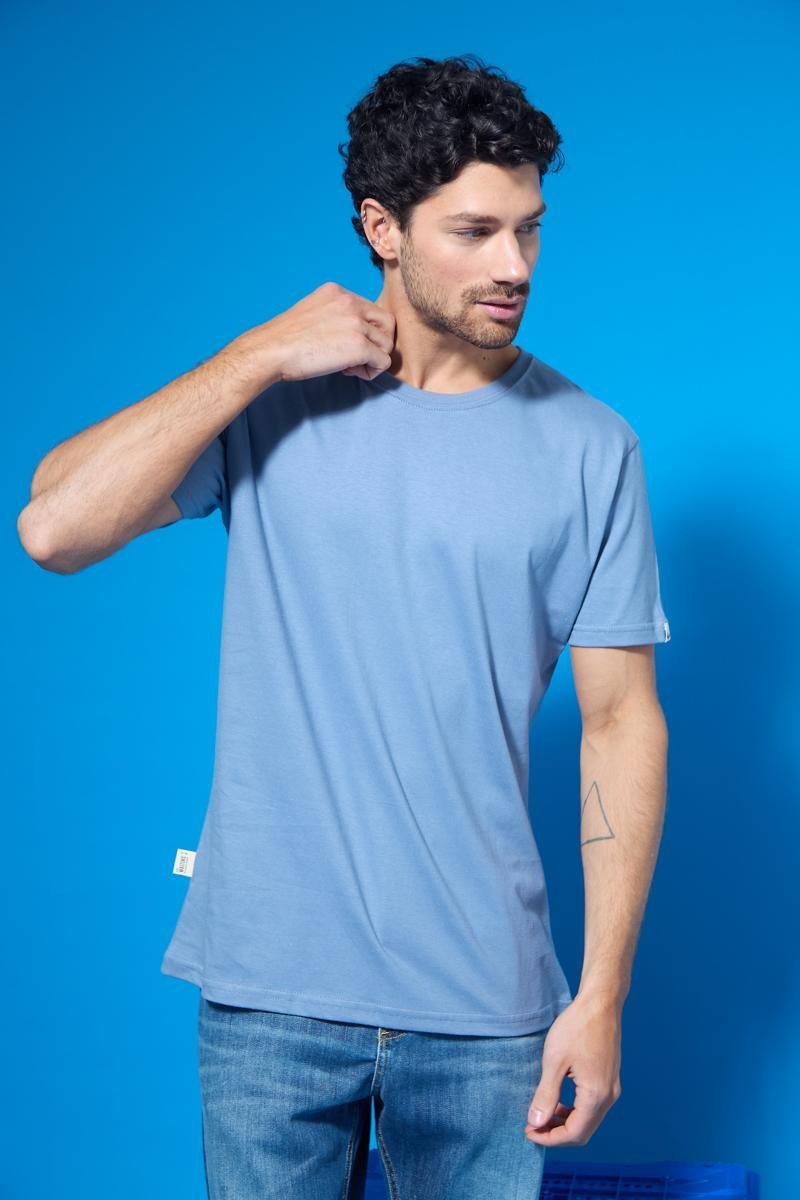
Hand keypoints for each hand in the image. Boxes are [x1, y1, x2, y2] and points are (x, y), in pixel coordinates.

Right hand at [232, 281, 395, 385]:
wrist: (271, 350)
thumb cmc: (285, 340)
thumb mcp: (312, 314)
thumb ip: (335, 317)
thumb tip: (354, 337)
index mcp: (338, 292)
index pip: (371, 310)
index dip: (365, 331)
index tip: (344, 345)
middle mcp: (350, 302)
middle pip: (387, 323)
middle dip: (377, 343)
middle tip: (355, 357)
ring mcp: (356, 323)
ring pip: (386, 344)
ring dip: (372, 359)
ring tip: (349, 367)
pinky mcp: (359, 345)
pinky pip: (383, 362)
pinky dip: (371, 372)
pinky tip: (349, 372)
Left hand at [524, 991, 622, 1145]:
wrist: (600, 1003)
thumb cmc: (577, 1027)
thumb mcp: (554, 1061)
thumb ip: (546, 1094)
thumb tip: (536, 1122)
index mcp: (596, 1095)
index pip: (574, 1133)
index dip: (549, 1138)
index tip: (528, 1131)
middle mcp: (609, 1096)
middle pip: (583, 1132)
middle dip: (556, 1134)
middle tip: (532, 1126)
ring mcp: (611, 1088)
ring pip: (588, 1120)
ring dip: (565, 1123)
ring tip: (542, 1114)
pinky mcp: (609, 1079)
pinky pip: (592, 1107)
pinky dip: (574, 1111)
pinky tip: (558, 1102)